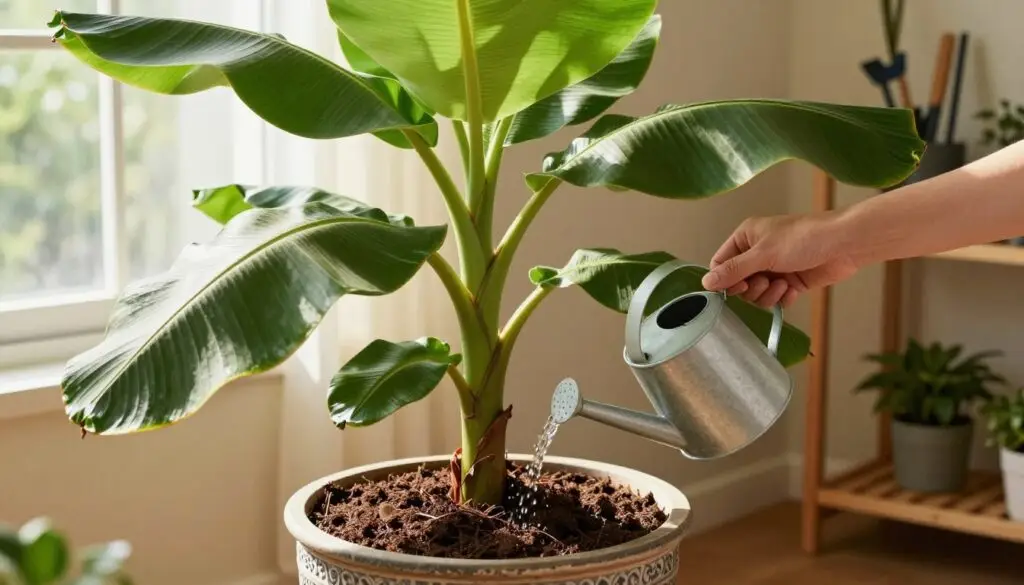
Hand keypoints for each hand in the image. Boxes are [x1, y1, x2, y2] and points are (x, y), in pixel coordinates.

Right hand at [701, 212, 860, 307]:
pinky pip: (775, 298)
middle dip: (751, 288)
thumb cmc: (803, 239)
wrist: (844, 244)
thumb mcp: (763, 254)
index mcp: (746, 238)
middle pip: (738, 283)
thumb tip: (706, 283)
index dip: (725, 280)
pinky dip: (783, 297)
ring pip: (757, 294)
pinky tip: (793, 289)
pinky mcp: (790, 281)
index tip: (737, 288)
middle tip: (765, 282)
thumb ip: (733, 270)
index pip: (721, 263)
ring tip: (783, 284)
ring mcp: (774, 268)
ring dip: (768, 294)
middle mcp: (757, 252)